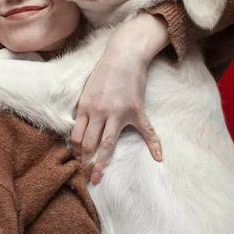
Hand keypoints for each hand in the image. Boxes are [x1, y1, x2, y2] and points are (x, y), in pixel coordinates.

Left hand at [70, 12, 168, 184]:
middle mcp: (100, 112)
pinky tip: (158, 156)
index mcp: (86, 107)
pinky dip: (154, 144)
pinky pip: (146, 131)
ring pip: (108, 144)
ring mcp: (118, 113)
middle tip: (85, 177)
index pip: (76, 136)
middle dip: (85, 163)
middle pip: (89, 144)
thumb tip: (81, 127)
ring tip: (98, 178)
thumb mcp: (88, 89)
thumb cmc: (105, 71)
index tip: (76, 162)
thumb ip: (85, 109)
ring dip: (102, 163)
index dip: (75, 152)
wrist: (125, 55)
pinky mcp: (136, 110)